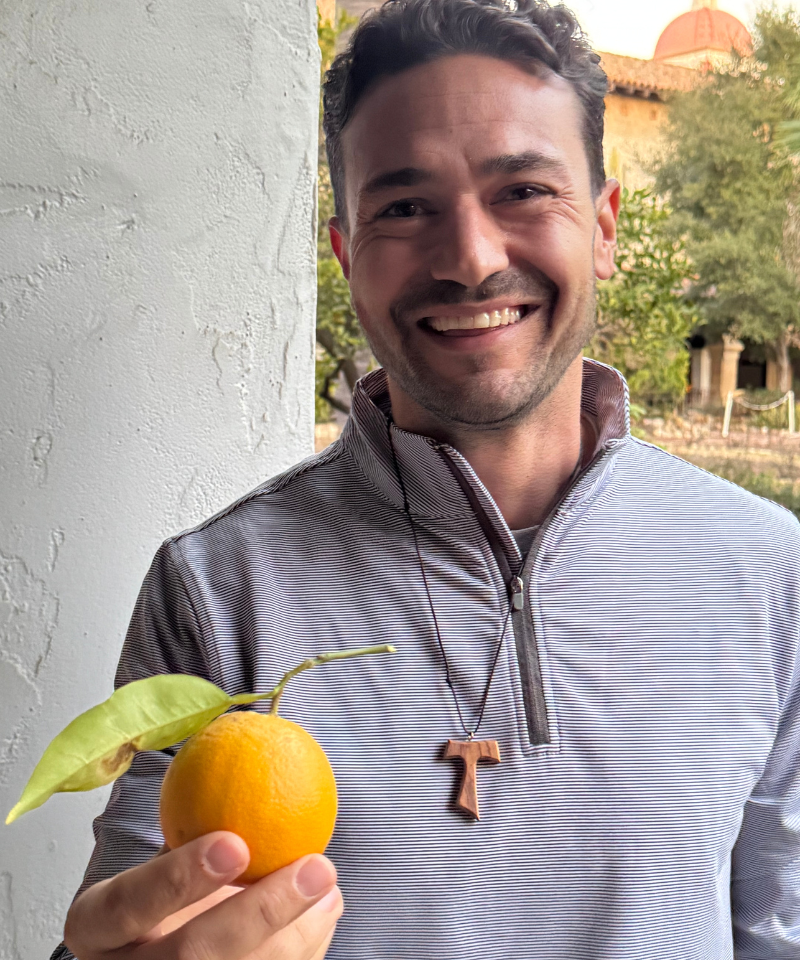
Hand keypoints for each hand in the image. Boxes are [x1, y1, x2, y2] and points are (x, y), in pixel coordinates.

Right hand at [64, 831, 342, 959]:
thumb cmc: (158, 899)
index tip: (234, 841)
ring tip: (330, 887)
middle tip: (317, 868)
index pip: (127, 905)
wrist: (148, 959)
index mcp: (99, 927)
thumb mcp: (154, 864)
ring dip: (299, 933)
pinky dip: (305, 950)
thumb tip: (252, 759)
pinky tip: (326, 911)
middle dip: (264, 912)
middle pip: (192, 955)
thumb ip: (189, 829)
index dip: (178, 878)